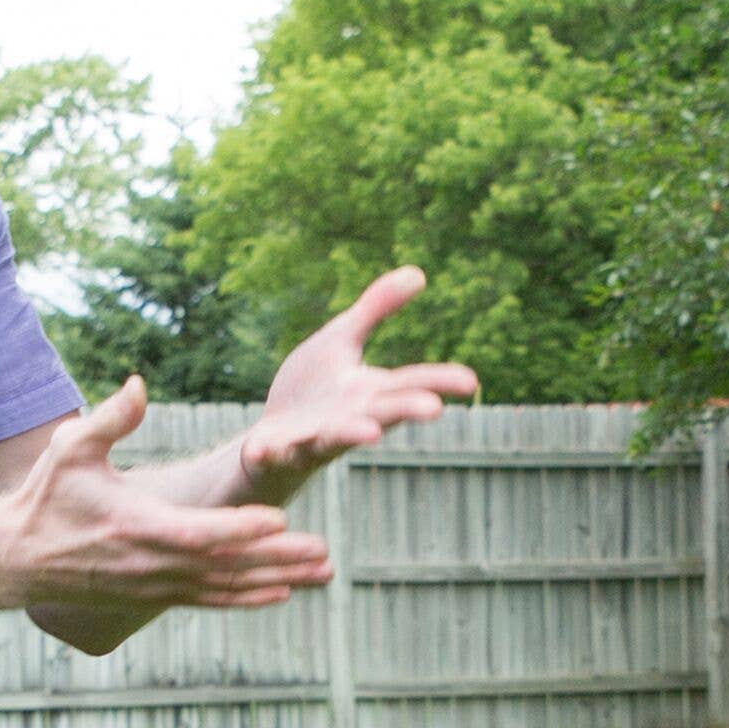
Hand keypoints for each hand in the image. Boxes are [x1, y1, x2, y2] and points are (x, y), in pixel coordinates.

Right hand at [0, 380, 326, 609]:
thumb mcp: (70, 449)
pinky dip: (247, 598)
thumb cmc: (46, 498)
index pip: (199, 533)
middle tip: (323, 551)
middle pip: (226, 566)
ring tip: (321, 572)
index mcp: (138, 527)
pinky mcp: (156, 595)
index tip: (281, 519)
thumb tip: (140, 384)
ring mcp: (156, 585)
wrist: (18, 558)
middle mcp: (153, 564)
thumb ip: (109, 419)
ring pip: (226, 588)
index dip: (240, 529)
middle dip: (277, 559)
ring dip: (276, 580)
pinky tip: (282, 593)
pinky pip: (210, 600)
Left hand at [232, 265, 480, 500]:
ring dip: (350, 435)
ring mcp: (312, 437)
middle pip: (381, 414)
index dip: (439, 381)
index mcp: (368, 394)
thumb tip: (419, 273)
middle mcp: (348, 419)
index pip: (409, 386)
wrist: (270, 439)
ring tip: (370, 434)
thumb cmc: (313, 390)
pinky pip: (271, 453)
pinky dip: (266, 453)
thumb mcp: (342, 340)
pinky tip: (258, 449)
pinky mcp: (274, 449)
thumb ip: (376, 309)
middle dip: (405, 410)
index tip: (470, 380)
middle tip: (432, 408)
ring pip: (333, 438)